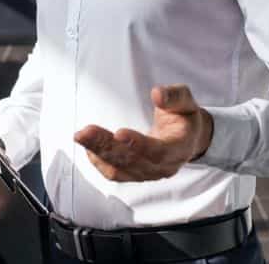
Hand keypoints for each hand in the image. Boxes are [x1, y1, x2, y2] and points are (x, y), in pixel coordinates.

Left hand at [74, 84, 213, 181]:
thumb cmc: (184, 117)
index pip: (159, 151)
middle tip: (85, 132)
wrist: (187, 138)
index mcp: (180, 147)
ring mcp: (149, 174)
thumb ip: (174, 96)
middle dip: (107, 146)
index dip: (139, 145)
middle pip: (133, 161)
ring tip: (81, 136)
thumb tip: (157, 93)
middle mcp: (165, 166)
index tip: (119, 133)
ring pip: (120, 168)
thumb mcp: (186, 101)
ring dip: (98, 153)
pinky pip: (115, 174)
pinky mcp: (136, 175)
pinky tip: (88, 148)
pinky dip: (100, 162)